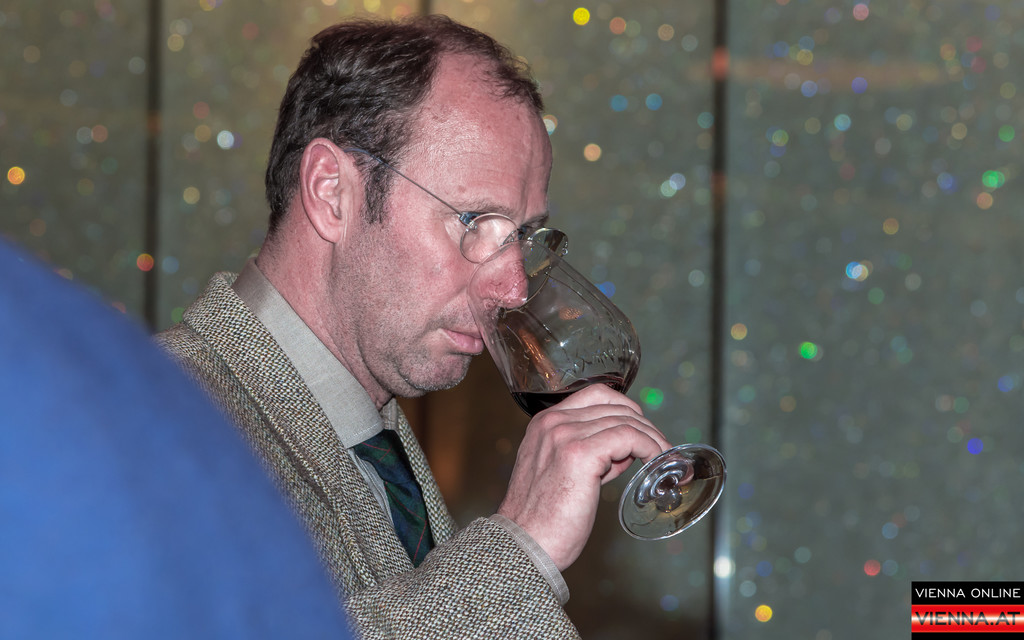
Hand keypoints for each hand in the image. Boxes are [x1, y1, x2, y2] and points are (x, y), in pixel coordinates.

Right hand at [496, 384, 670, 570]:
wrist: (524, 545)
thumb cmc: (543, 520)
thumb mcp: (560, 474)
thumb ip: (590, 456)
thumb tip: (624, 451)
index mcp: (544, 423)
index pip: (596, 396)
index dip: (627, 410)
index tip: (643, 431)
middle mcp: (553, 422)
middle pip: (615, 406)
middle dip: (645, 426)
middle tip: (662, 450)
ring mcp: (566, 435)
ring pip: (626, 420)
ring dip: (653, 439)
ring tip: (667, 460)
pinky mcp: (581, 454)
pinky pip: (629, 437)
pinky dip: (650, 447)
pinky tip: (657, 462)